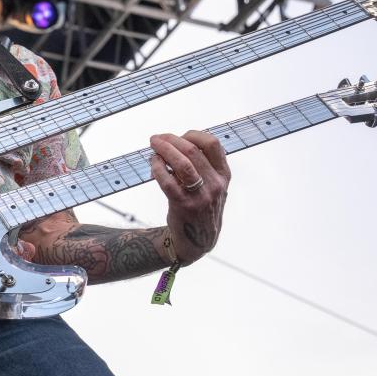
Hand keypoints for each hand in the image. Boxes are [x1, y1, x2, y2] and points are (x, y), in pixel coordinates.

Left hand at [149, 130, 229, 263]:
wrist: (197, 240)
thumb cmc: (201, 207)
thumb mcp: (214, 186)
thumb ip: (205, 165)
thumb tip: (179, 140)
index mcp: (223, 176)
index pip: (212, 144)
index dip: (192, 134)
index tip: (178, 136)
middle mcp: (215, 185)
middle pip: (192, 150)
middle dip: (171, 140)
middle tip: (156, 138)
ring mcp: (200, 196)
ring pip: (181, 163)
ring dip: (164, 150)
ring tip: (153, 146)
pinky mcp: (183, 205)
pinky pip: (167, 181)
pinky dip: (157, 168)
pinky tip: (153, 164)